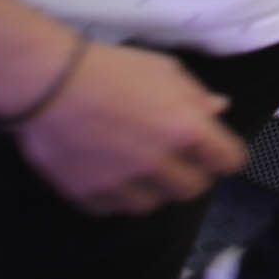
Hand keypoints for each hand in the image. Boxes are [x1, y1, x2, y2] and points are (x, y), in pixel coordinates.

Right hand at [15, 42, 246, 214]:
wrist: (50, 85)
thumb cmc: (112, 69)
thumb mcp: (164, 70)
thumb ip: (195, 96)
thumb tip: (218, 109)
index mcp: (185, 129)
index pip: (228, 161)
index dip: (227, 157)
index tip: (219, 154)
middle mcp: (158, 163)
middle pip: (194, 189)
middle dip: (193, 174)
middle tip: (181, 160)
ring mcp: (122, 184)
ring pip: (155, 204)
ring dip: (155, 188)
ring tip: (144, 167)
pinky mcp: (89, 196)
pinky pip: (115, 209)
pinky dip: (119, 196)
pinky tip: (113, 174)